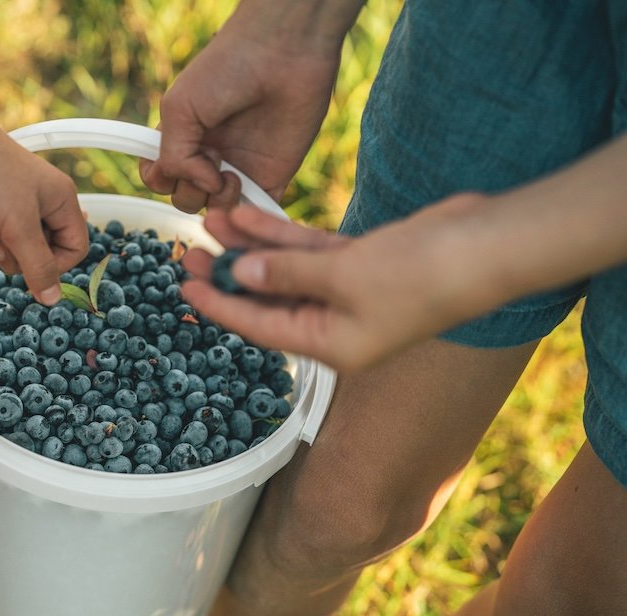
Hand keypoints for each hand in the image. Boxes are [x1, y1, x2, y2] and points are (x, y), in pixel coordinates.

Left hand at [0, 0, 87, 305]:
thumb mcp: (19, 229)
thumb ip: (38, 267)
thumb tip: (53, 300)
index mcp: (62, 201)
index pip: (75, 249)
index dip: (54, 265)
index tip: (31, 267)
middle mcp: (43, 200)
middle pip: (40, 250)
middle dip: (15, 251)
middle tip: (1, 240)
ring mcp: (15, 200)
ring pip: (11, 243)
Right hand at [141, 1, 351, 212]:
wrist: (282, 55)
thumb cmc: (226, 70)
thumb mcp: (179, 109)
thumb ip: (173, 156)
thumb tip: (200, 185)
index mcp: (183, 137)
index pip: (159, 176)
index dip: (160, 179)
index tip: (170, 162)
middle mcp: (208, 157)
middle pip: (184, 199)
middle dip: (189, 189)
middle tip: (211, 156)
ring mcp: (238, 170)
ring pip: (215, 211)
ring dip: (217, 200)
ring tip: (232, 173)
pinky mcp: (270, 180)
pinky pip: (253, 212)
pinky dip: (247, 212)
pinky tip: (245, 186)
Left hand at [183, 197, 500, 372]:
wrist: (483, 246)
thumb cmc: (422, 275)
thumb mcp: (344, 277)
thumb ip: (287, 274)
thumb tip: (243, 273)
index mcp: (329, 345)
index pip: (258, 328)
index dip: (219, 307)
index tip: (185, 289)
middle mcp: (334, 324)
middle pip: (265, 299)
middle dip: (228, 273)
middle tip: (190, 251)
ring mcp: (346, 292)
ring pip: (283, 269)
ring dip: (249, 246)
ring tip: (212, 221)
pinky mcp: (359, 261)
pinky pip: (307, 250)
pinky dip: (280, 235)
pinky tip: (249, 216)